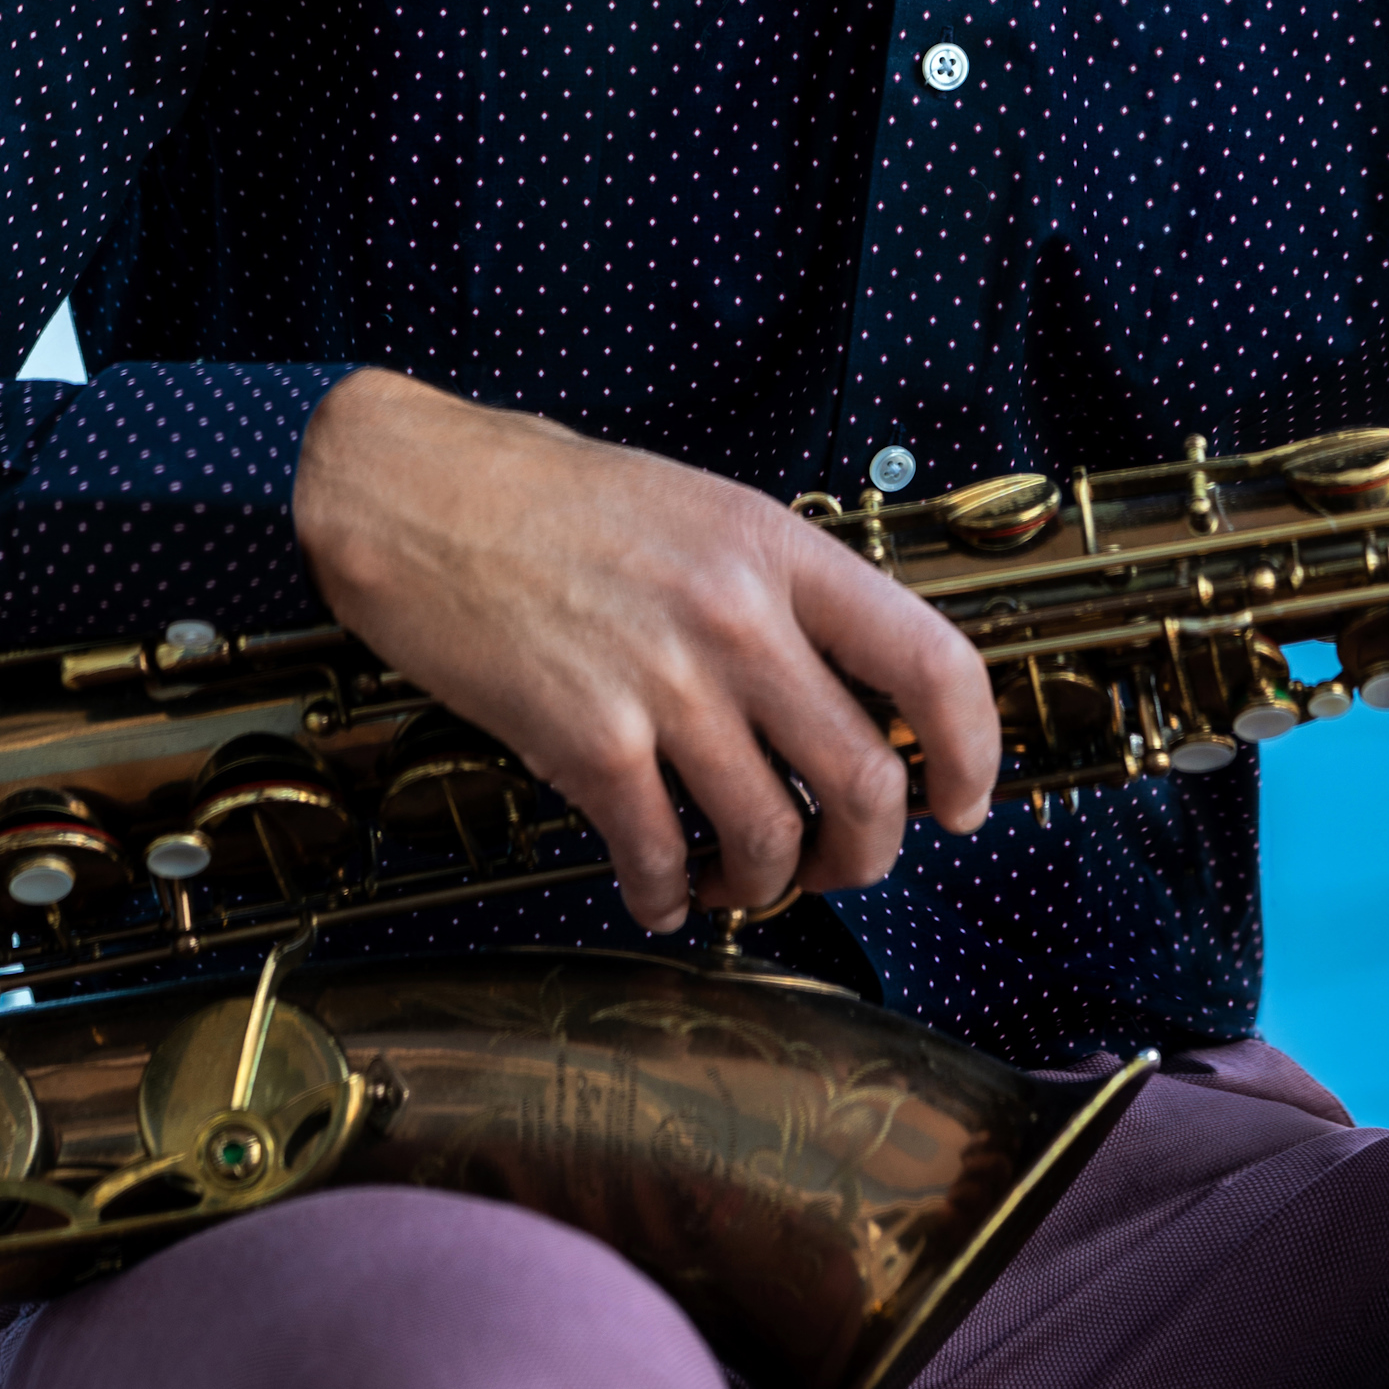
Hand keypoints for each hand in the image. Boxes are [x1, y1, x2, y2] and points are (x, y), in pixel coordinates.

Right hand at [292, 368, 999, 933]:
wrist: (415, 492)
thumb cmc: (553, 500)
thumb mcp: (700, 512)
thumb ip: (777, 594)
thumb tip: (846, 695)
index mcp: (781, 551)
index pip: (934, 663)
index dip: (973, 752)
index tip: (965, 802)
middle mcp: (739, 618)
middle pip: (867, 780)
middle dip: (869, 854)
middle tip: (843, 867)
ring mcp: (666, 682)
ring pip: (772, 836)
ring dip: (768, 885)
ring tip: (740, 881)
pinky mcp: (588, 739)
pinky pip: (661, 854)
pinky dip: (667, 896)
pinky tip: (656, 892)